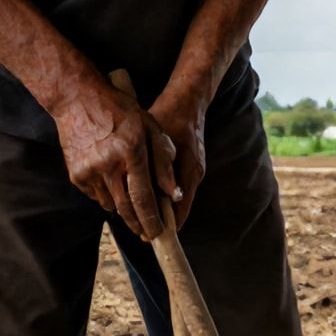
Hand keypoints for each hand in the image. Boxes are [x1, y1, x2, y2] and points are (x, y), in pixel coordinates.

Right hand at [39, 75, 176, 240]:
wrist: (76, 99)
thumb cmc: (120, 110)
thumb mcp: (150, 127)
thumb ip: (164, 160)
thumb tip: (174, 193)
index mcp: (131, 152)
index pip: (144, 198)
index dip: (151, 220)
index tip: (157, 234)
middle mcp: (108, 165)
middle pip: (126, 208)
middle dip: (138, 224)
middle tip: (146, 233)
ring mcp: (89, 171)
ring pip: (110, 204)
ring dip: (122, 208)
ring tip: (131, 205)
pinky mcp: (76, 174)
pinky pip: (95, 195)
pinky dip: (106, 195)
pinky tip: (112, 183)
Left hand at [151, 86, 207, 228]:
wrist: (188, 98)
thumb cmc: (171, 115)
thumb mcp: (158, 140)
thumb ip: (153, 166)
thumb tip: (143, 192)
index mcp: (190, 170)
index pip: (180, 209)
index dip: (166, 226)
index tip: (149, 237)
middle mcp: (194, 173)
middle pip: (178, 208)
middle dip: (160, 220)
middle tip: (140, 232)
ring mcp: (193, 169)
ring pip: (176, 198)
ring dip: (160, 208)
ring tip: (140, 219)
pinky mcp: (188, 164)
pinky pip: (175, 186)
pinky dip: (161, 194)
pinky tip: (146, 197)